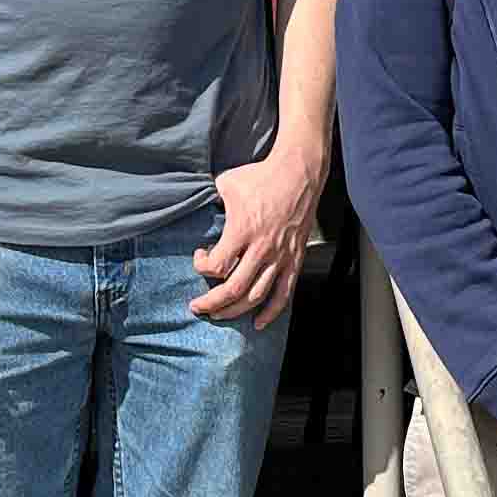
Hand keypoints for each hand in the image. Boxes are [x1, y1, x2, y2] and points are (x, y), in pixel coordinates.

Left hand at [194, 148, 320, 325]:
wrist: (299, 172)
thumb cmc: (261, 176)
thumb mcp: (227, 183)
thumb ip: (211, 200)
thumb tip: (198, 207)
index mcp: (242, 230)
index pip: (216, 265)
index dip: (201, 267)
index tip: (200, 256)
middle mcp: (261, 248)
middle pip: (233, 289)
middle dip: (211, 303)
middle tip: (197, 307)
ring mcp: (280, 256)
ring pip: (256, 296)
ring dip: (235, 311)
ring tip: (219, 315)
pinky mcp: (294, 259)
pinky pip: (283, 293)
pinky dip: (271, 312)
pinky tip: (259, 323)